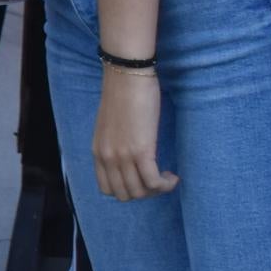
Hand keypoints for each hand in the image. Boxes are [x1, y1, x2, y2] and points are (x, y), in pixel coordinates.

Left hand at [93, 66, 177, 200]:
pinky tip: (172, 175)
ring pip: (140, 192)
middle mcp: (107, 158)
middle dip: (144, 193)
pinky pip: (153, 182)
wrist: (126, 75)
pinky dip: (165, 184)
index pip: (107, 189)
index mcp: (98, 152)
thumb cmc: (123, 94)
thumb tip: (129, 155)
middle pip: (124, 194)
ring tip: (166, 177)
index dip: (127, 190)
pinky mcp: (141, 151)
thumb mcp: (111, 125)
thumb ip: (114, 143)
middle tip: (158, 179)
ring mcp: (122, 156)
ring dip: (157, 190)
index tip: (141, 180)